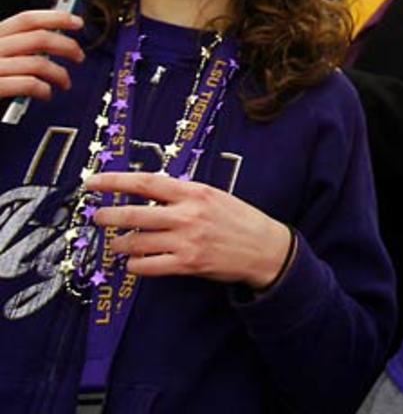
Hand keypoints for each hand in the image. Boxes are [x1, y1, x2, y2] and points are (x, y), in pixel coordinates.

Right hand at [0, 9, 83, 98]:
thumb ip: (13, 49)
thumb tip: (50, 42)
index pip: (25, 19)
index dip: (55, 17)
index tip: (76, 22)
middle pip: (38, 39)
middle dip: (66, 46)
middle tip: (79, 56)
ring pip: (38, 63)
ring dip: (60, 73)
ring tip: (64, 82)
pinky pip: (28, 84)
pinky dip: (43, 88)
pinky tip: (45, 94)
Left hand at [87, 173, 293, 289]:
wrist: (265, 248)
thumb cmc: (239, 219)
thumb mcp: (214, 196)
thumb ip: (182, 194)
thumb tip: (147, 193)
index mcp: (194, 193)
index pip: (146, 182)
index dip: (115, 181)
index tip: (92, 182)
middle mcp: (188, 215)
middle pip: (134, 214)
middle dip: (108, 216)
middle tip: (97, 217)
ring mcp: (186, 241)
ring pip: (136, 243)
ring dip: (119, 244)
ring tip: (117, 243)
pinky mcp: (187, 264)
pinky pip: (147, 266)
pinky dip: (134, 264)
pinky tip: (135, 261)